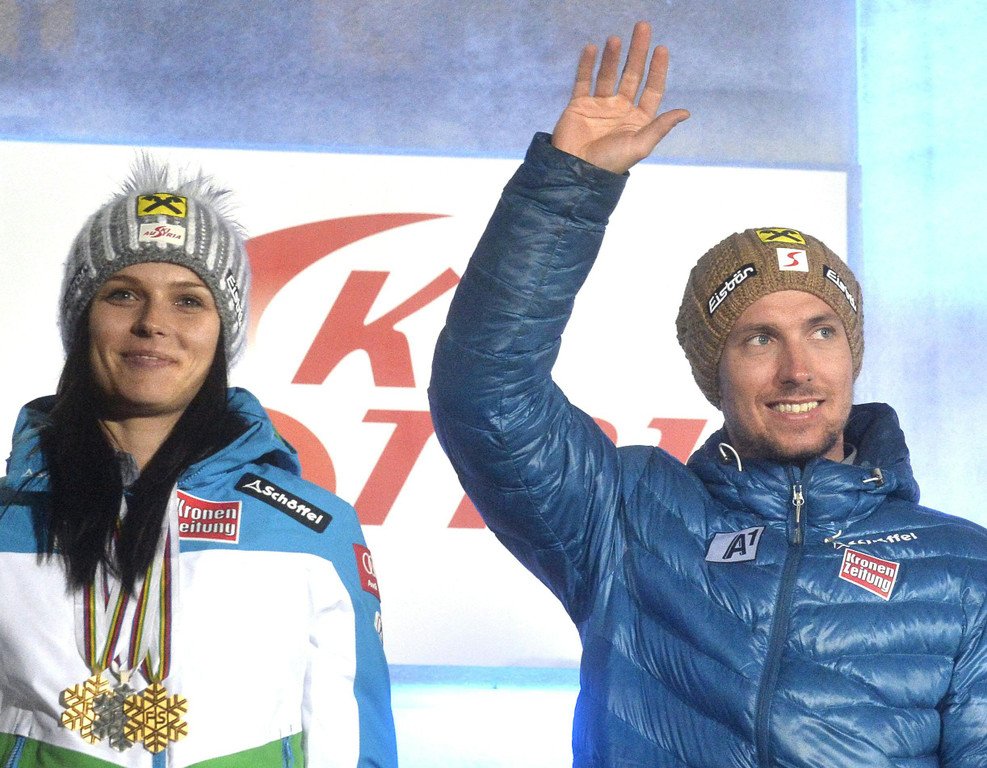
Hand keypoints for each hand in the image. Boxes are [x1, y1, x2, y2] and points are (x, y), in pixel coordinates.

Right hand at [551, 21, 689, 173]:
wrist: (575, 171)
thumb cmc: (610, 163)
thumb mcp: (640, 146)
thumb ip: (660, 127)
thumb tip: (685, 112)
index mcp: (638, 120)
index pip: (652, 89)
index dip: (657, 69)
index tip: (661, 49)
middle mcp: (621, 109)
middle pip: (632, 75)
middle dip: (638, 52)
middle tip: (642, 28)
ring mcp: (600, 106)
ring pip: (608, 74)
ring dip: (613, 56)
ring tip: (615, 39)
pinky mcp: (579, 105)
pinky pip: (584, 80)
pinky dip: (587, 65)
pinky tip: (593, 49)